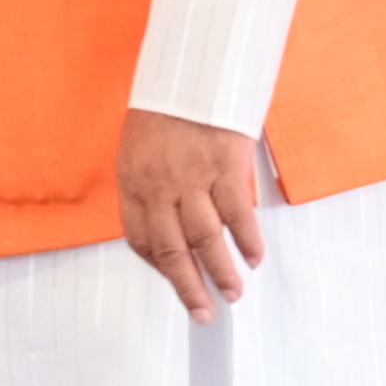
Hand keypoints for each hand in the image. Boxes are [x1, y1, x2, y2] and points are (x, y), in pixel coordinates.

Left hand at [116, 106, 263, 319]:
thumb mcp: (141, 150)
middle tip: (203, 312)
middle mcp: (158, 184)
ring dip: (221, 270)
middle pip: (171, 247)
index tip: (176, 282)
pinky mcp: (225, 166)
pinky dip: (247, 239)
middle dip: (189, 285)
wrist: (191, 73)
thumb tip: (171, 230)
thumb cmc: (166, 112)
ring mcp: (192, 177)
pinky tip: (254, 257)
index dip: (158, 266)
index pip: (139, 238)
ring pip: (205, 237)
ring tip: (233, 293)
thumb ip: (151, 189)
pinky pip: (237, 213)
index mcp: (132, 181)